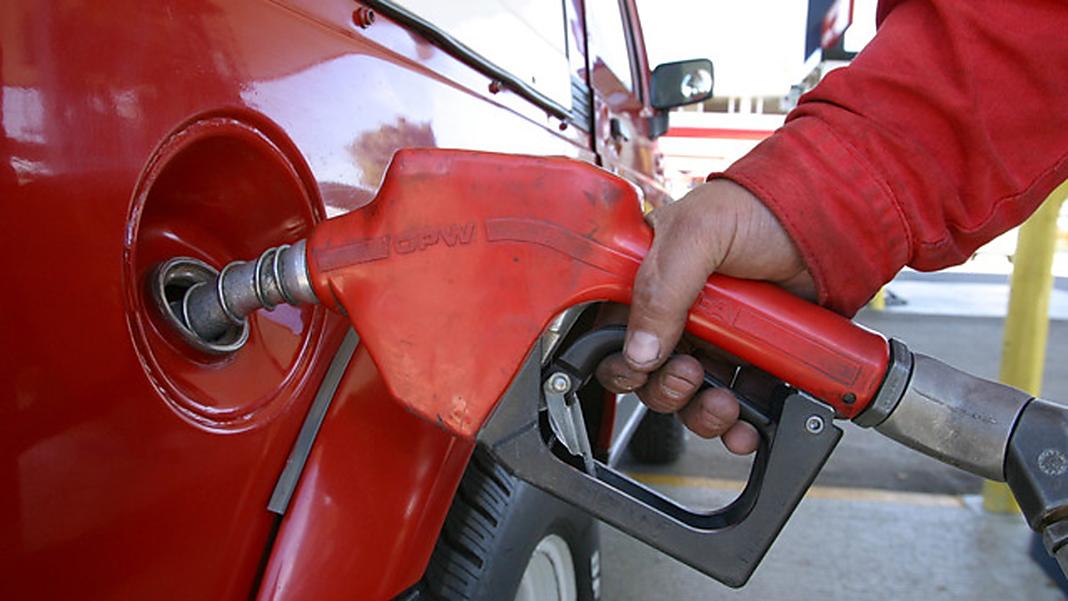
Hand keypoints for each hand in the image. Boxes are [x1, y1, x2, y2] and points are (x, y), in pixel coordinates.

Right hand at [596, 179, 815, 453]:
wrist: (828, 222)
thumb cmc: (759, 209)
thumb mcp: (698, 234)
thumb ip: (661, 290)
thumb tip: (640, 352)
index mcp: (648, 281)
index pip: (612, 334)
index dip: (620, 361)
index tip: (639, 369)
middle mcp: (676, 314)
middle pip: (649, 376)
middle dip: (666, 389)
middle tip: (690, 374)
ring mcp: (716, 339)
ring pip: (690, 398)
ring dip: (702, 413)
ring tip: (726, 403)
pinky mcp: (752, 358)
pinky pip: (737, 404)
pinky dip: (741, 425)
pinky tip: (748, 424)